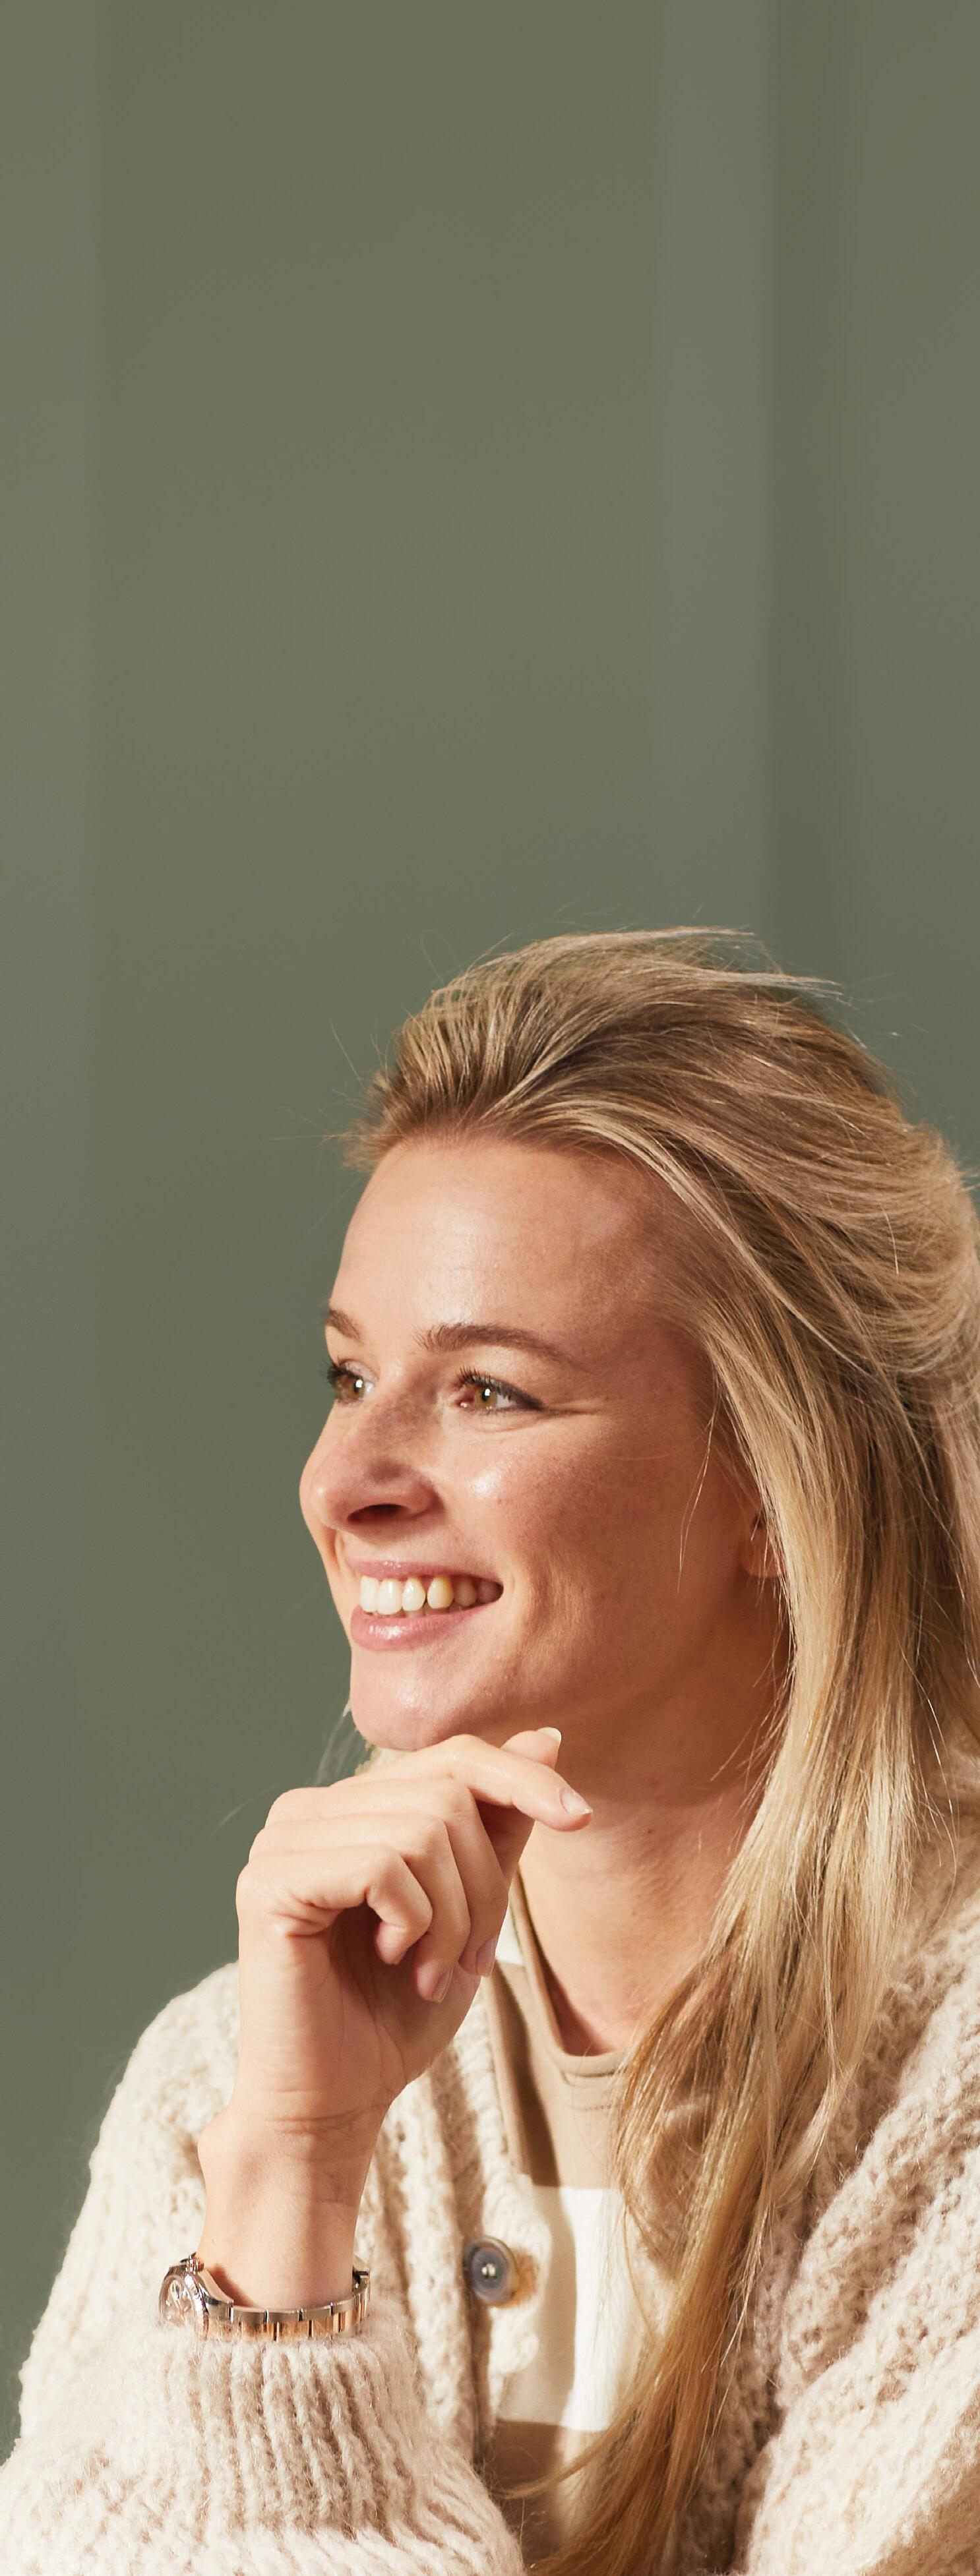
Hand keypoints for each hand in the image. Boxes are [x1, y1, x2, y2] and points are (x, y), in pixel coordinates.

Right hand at [202, 1728, 590, 2207]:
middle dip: (483, 1887)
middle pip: (446, 1795)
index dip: (521, 1779)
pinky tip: (391, 1960)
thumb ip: (497, 1828)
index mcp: (352, 1807)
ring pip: (421, 1830)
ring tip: (427, 1971)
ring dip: (451, 1918)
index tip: (581, 1818)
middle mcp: (309, 1809)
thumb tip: (547, 1737)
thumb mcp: (470, 1909)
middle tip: (466, 1960)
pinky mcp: (269, 1882)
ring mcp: (283, 1841)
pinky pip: (380, 1865)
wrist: (335, 2104)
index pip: (451, 1755)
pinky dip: (411, 1921)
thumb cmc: (396, 2013)